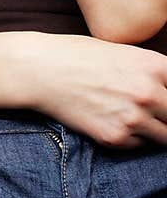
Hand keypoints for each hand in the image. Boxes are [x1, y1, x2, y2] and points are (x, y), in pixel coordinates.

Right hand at [32, 32, 166, 146]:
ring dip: (155, 130)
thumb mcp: (125, 53)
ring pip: (164, 137)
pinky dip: (132, 138)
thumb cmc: (79, 55)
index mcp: (155, 66)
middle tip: (153, 114)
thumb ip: (152, 72)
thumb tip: (164, 89)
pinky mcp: (114, 136)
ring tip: (134, 118)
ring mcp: (133, 118)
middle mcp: (149, 93)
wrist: (42, 70)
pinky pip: (137, 145)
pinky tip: (114, 121)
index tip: (165, 103)